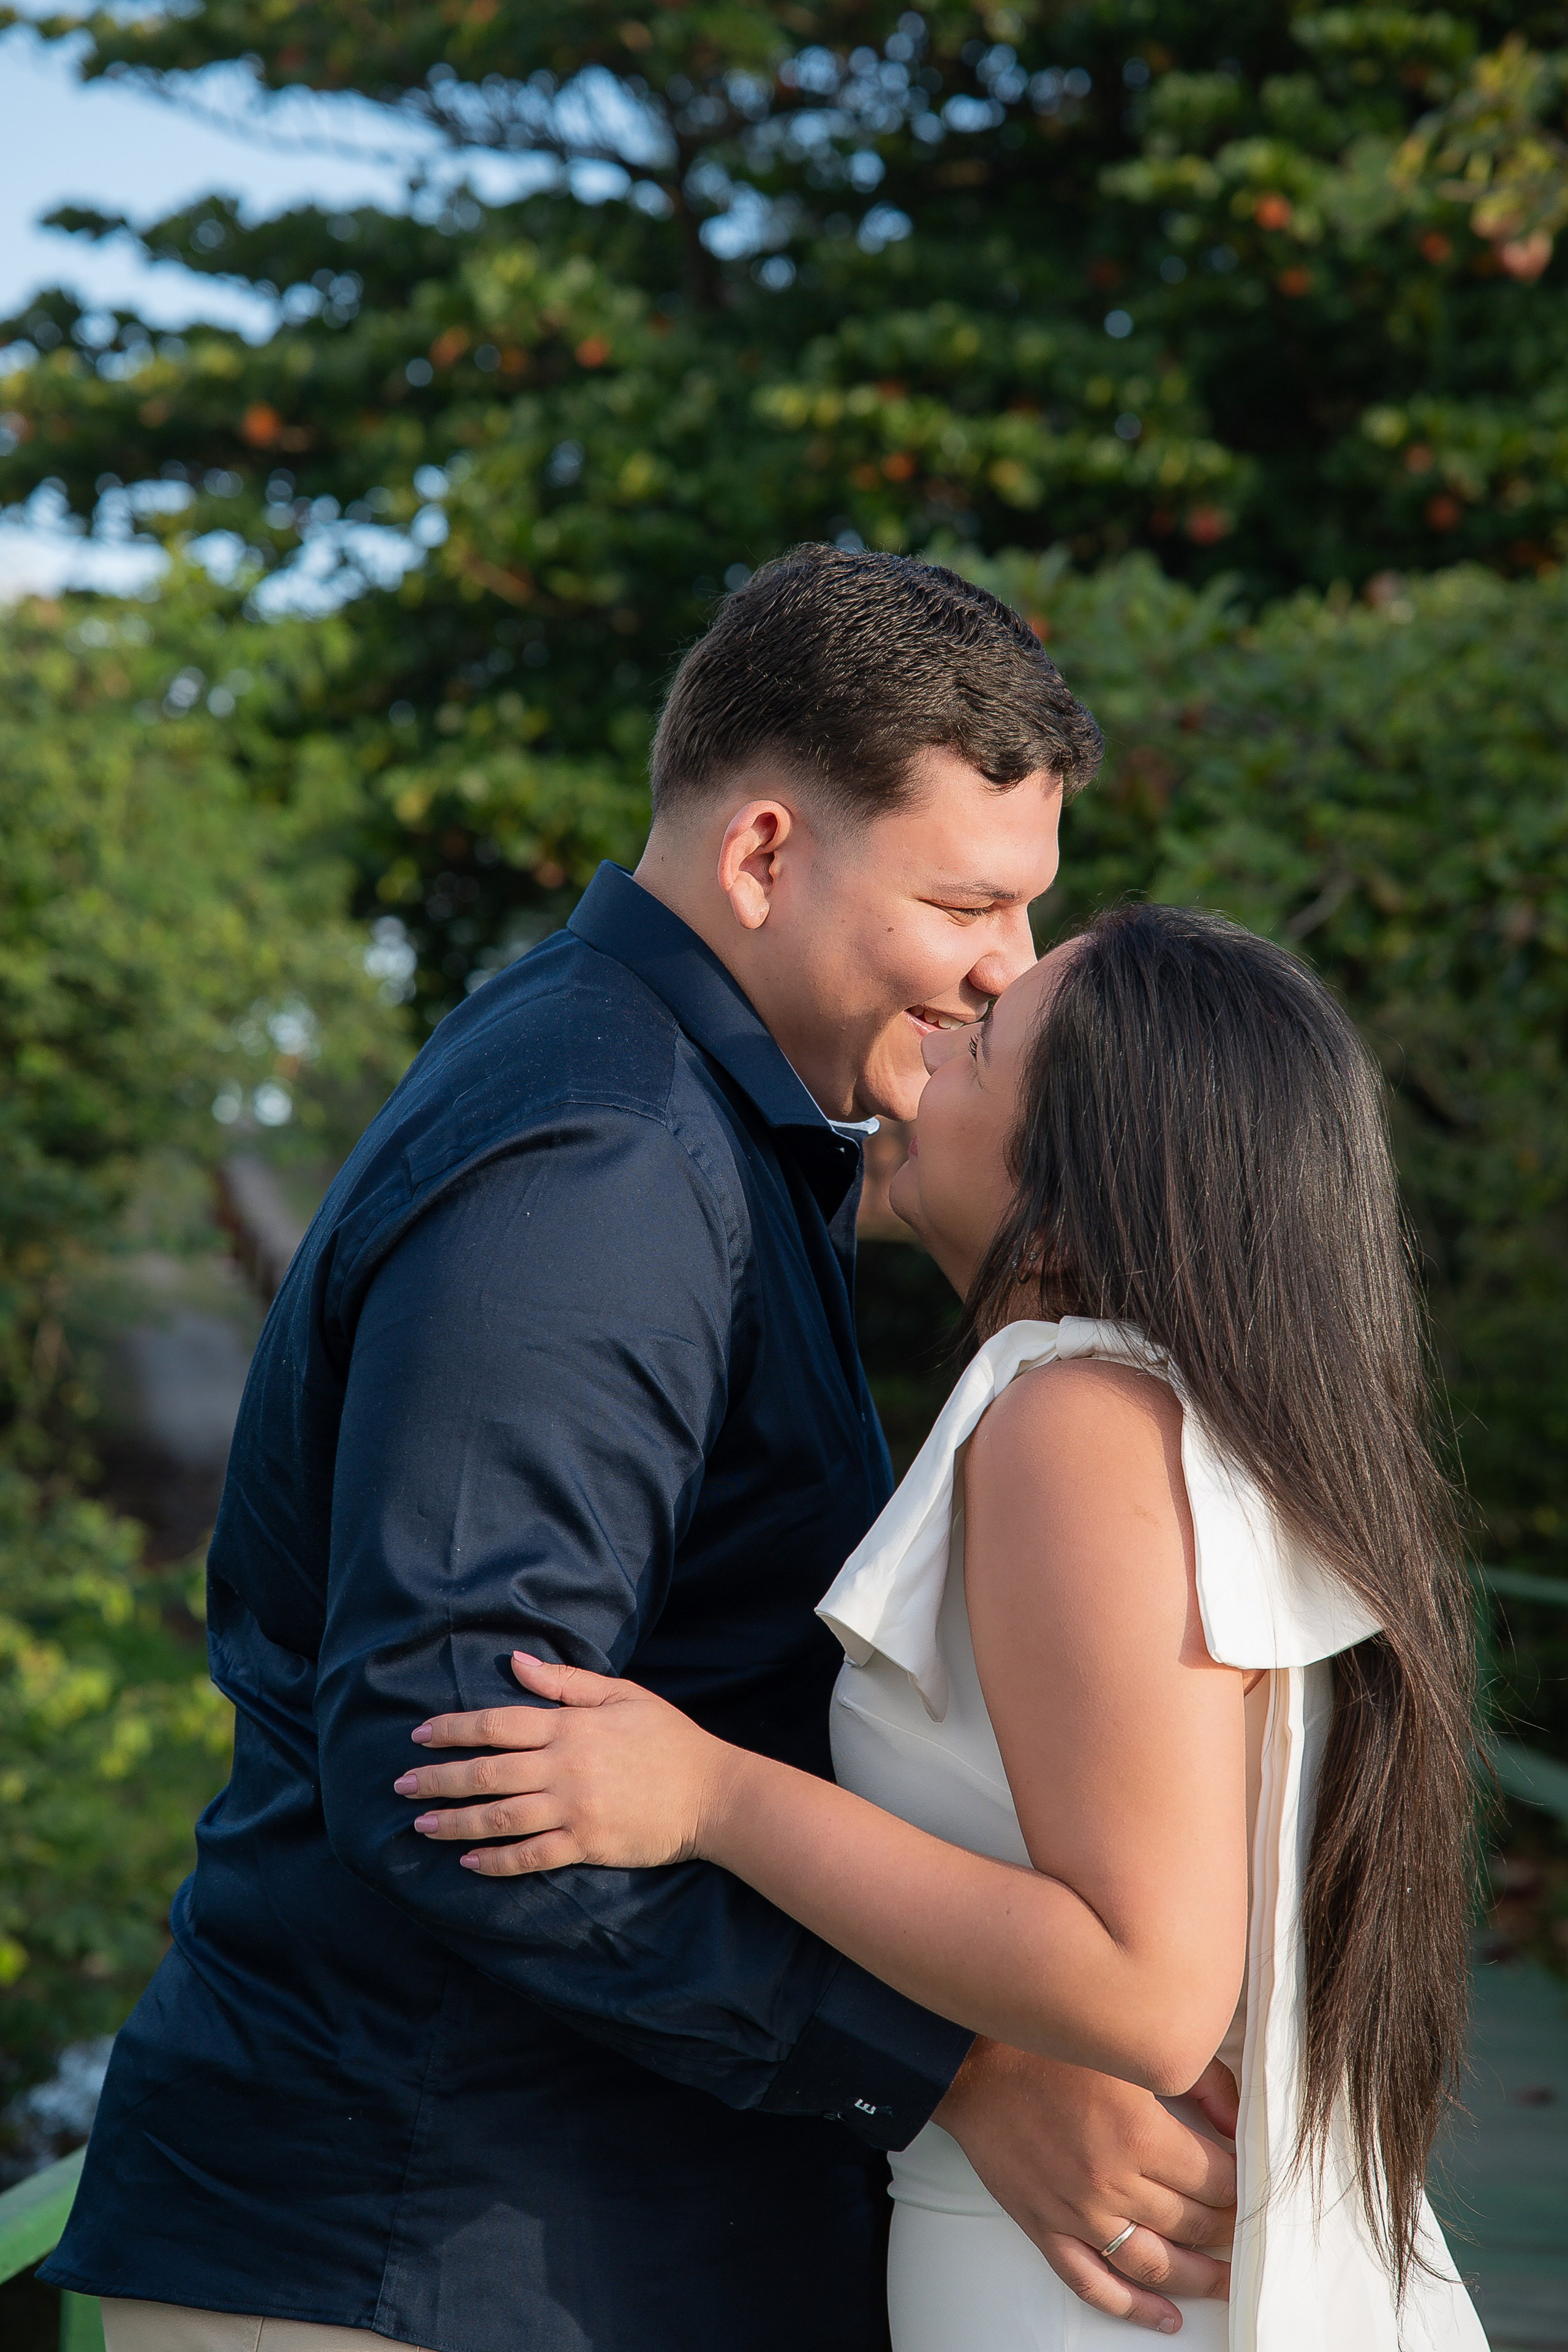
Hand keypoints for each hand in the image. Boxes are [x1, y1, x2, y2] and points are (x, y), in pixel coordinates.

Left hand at [392, 1653, 732, 1873]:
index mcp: (571, 1726)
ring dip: (455, 1821)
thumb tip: (514, 1662)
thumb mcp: (622, 1695)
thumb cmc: (668, 1738)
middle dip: (439, 1778)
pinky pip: (531, 1855)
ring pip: (500, 1817)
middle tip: (401, 1784)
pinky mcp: (587, 1844)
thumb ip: (566, 1682)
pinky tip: (469, 1862)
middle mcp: (565, 1767)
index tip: (420, 1735)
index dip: (454, 1729)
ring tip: (421, 1825)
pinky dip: (496, 1860)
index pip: (498, 1724)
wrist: (714, 1793)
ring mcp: (575, 1809)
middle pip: (488, 1773)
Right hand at [932, 2039, 1236, 2335]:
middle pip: (1192, 2223)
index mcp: (1138, 2133)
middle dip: (1227, 2228)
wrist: (973, 2064)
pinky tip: (1166, 2318)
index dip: (1242, 2186)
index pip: (1216, 2181)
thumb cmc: (1050, 2047)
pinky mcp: (1045, 2229)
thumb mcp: (1132, 2049)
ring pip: (1154, 2264)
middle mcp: (1111, 2182)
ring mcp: (1076, 2213)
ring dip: (1199, 2277)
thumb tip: (1239, 2123)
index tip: (1254, 2184)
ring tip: (1228, 2279)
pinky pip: (1094, 2284)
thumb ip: (1199, 2080)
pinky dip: (1134, 2308)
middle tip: (1246, 2224)